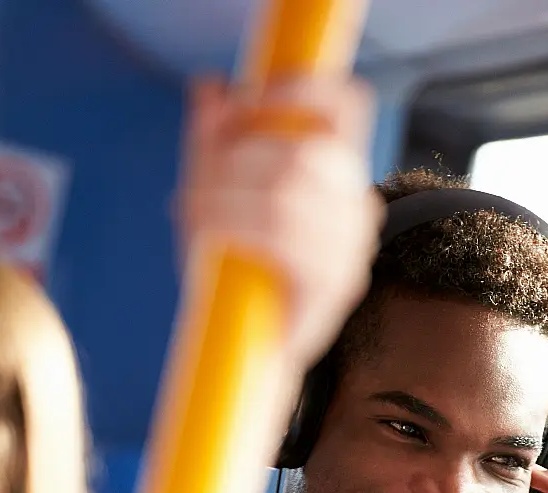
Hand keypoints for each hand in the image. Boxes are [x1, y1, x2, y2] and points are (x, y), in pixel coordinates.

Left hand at [177, 73, 381, 366]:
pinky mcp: (333, 287)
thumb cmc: (237, 272)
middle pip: (301, 152)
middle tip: (196, 177)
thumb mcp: (218, 197)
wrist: (249, 351)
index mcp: (340, 179)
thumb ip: (214, 144)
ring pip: (286, 194)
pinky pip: (283, 238)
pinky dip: (234, 224)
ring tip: (190, 207)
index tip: (258, 91)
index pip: (348, 111)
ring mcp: (350, 251)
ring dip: (226, 193)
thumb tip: (209, 87)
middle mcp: (356, 210)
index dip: (307, 89)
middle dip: (237, 155)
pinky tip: (204, 229)